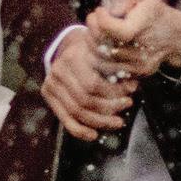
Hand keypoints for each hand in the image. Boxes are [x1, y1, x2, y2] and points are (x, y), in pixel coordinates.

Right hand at [42, 26, 137, 141]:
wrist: (69, 45)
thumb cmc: (94, 49)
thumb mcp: (104, 50)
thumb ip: (116, 67)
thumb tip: (133, 86)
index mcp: (73, 57)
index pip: (94, 84)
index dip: (115, 92)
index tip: (132, 91)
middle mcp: (59, 70)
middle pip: (85, 99)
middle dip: (109, 107)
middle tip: (127, 105)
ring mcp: (51, 83)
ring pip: (77, 111)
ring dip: (99, 121)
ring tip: (117, 122)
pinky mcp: (48, 94)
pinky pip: (64, 118)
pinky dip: (79, 130)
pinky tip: (94, 135)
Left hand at [90, 0, 180, 77]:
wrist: (175, 36)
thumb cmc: (156, 12)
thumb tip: (111, 8)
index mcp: (143, 27)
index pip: (115, 30)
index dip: (101, 20)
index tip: (100, 10)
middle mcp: (141, 50)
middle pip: (104, 47)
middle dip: (92, 30)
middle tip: (93, 19)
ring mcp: (138, 65)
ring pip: (101, 61)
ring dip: (91, 45)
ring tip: (95, 32)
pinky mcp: (135, 74)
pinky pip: (108, 70)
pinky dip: (98, 58)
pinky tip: (100, 44)